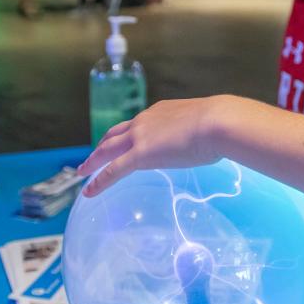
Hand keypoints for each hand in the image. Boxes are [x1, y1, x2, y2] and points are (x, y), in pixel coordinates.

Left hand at [77, 98, 220, 196]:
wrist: (217, 122)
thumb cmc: (221, 123)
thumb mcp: (206, 124)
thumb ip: (199, 132)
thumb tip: (210, 141)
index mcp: (161, 112)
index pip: (139, 124)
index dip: (128, 133)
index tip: (124, 140)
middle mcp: (145, 120)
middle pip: (115, 134)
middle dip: (103, 145)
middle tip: (93, 156)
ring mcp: (140, 137)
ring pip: (108, 149)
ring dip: (93, 160)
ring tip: (83, 171)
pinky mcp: (139, 155)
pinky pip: (112, 170)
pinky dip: (98, 180)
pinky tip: (89, 191)